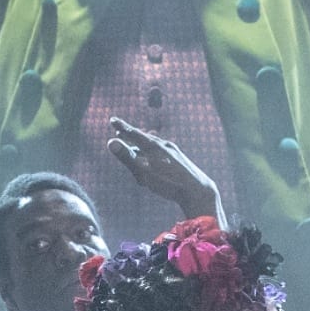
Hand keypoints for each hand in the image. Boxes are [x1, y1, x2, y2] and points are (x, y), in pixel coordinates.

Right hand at [103, 120, 220, 219]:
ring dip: (142, 144)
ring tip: (134, 144)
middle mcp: (164, 145)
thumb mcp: (144, 172)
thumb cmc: (168, 182)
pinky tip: (154, 158)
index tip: (113, 120)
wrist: (198, 190)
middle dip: (131, 135)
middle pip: (143, 138)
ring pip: (153, 145)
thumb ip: (128, 157)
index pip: (134, 133)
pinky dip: (152, 152)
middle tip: (120, 130)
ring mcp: (173, 152)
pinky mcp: (180, 160)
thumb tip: (111, 142)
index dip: (122, 127)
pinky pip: (162, 152)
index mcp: (154, 146)